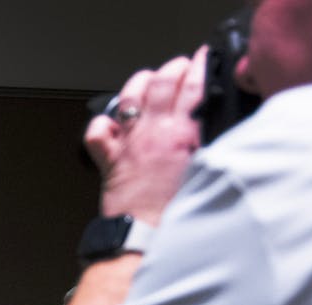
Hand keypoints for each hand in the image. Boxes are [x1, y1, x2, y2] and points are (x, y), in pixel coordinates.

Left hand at [85, 48, 206, 223]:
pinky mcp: (110, 161)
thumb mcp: (209, 173)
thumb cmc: (179, 215)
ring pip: (129, 98)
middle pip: (161, 84)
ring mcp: (129, 144)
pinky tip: (110, 123)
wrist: (146, 239)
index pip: (194, 87)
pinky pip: (97, 133)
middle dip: (172, 68)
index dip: (200, 67)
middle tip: (179, 65)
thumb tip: (214, 129)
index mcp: (183, 134)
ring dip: (138, 83)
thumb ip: (210, 146)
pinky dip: (101, 123)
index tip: (203, 58)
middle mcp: (153, 133)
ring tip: (147, 78)